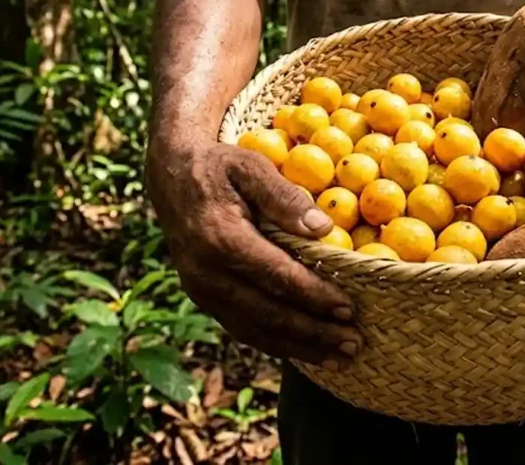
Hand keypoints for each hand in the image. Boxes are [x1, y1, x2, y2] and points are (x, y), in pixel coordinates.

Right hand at [147, 142, 361, 368]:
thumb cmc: (219, 167)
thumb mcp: (251, 166)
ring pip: (253, 329)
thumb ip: (284, 196)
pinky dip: (275, 343)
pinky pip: (241, 327)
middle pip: (267, 313)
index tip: (349, 309)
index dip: (313, 296)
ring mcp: (200, 290)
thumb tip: (323, 227)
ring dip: (298, 347)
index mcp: (220, 238)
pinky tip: (305, 350)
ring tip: (338, 358)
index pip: (275, 276)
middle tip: (354, 343)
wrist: (170, 177)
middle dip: (313, 333)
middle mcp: (206, 272)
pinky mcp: (202, 298)